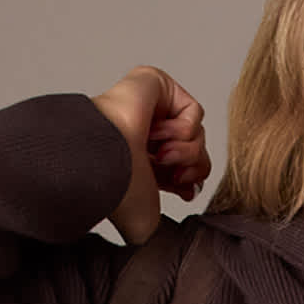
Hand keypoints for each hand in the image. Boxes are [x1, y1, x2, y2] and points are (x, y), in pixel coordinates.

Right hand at [91, 66, 209, 244]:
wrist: (106, 162)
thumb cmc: (117, 189)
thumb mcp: (148, 219)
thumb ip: (164, 215)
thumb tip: (188, 200)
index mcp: (141, 159)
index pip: (183, 168)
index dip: (190, 180)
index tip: (183, 191)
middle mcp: (146, 133)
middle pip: (196, 151)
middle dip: (191, 167)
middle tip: (172, 174)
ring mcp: (150, 107)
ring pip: (197, 133)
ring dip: (184, 151)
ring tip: (158, 155)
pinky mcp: (155, 84)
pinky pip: (193, 112)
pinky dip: (182, 129)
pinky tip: (156, 133)